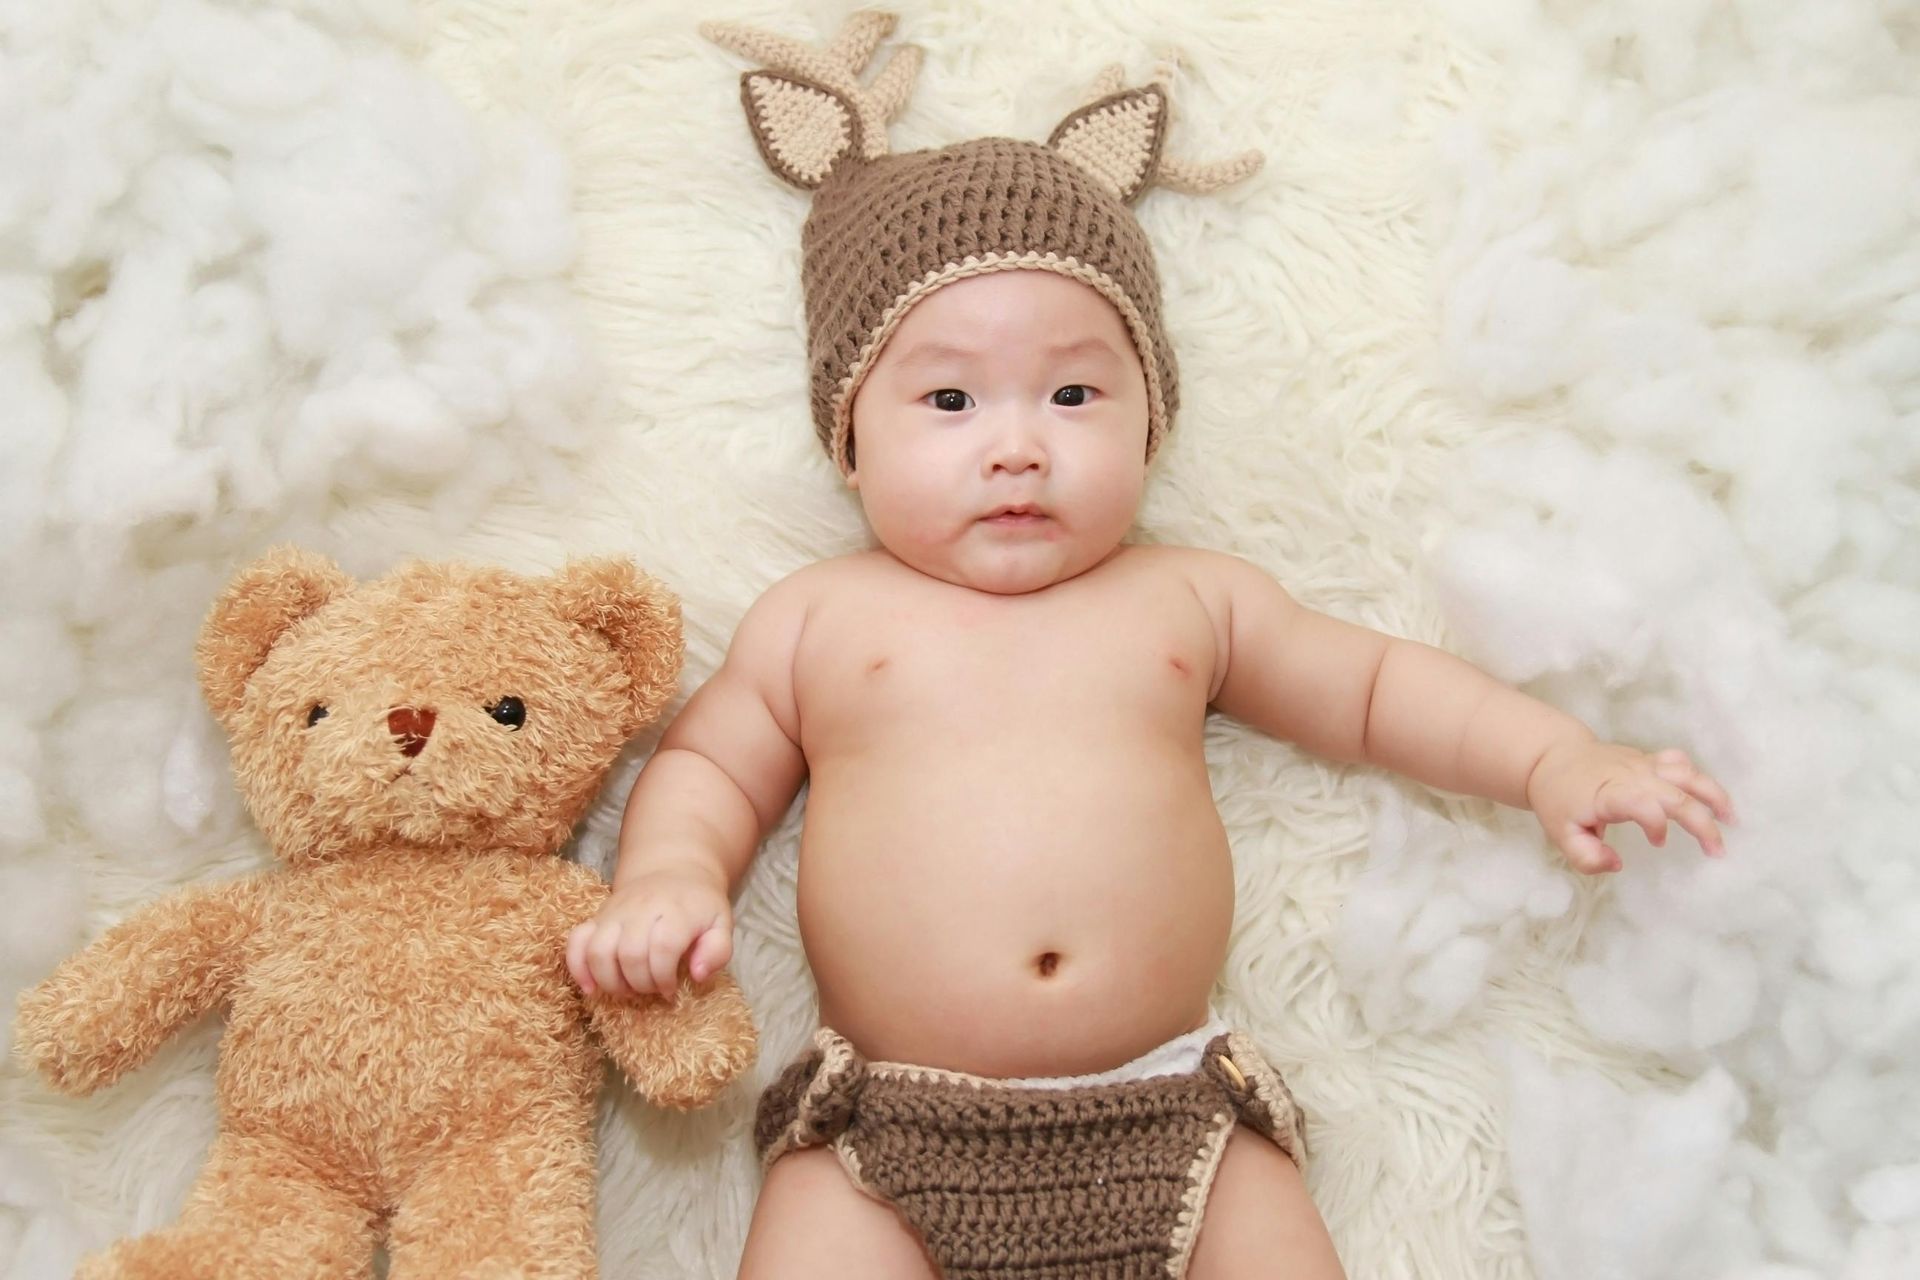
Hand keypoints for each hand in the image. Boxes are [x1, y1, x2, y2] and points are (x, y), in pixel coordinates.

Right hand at [566, 866, 732, 998]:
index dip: (664, 976)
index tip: (671, 989)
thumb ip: (717, 950)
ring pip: (598, 951)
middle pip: (629, 954)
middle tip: (653, 990)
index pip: (662, 947)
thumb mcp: (721, 924)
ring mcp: (614, 913)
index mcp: (675, 911)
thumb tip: (697, 975)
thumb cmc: (699, 905)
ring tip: (628, 990)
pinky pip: (576, 941)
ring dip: (611, 981)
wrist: (674, 869)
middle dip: (641, 983)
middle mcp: (640, 909)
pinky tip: (591, 988)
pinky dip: (578, 968)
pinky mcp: (597, 918)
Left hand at [1525, 741, 1734, 873]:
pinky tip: (1710, 798)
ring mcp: (1643, 764)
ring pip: (1687, 774)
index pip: (1645, 805)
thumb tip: (1617, 865)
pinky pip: (1680, 763)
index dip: (1657, 825)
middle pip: (1677, 794)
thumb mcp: (1560, 833)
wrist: (1552, 755)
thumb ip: (1586, 857)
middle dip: (1702, 822)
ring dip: (1713, 795)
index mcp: (1610, 792)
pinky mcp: (1649, 759)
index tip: (1656, 844)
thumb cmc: (1558, 796)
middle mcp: (1632, 774)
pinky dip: (1699, 779)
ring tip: (1732, 820)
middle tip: (1717, 851)